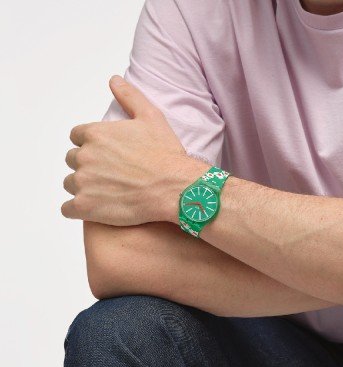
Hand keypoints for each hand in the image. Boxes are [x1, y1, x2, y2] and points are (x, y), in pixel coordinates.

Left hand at [61, 75, 205, 225]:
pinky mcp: (85, 207)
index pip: (77, 137)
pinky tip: (96, 208)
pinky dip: (78, 209)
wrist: (174, 187)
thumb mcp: (151, 117)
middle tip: (110, 175)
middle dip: (87, 166)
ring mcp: (82, 182)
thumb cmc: (166, 154)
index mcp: (95, 134)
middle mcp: (84, 156)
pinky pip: (67, 209)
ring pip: (70, 184)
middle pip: (73, 160)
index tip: (107, 155)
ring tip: (107, 193)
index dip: (91, 146)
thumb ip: (129, 96)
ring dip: (83, 187)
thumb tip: (114, 80)